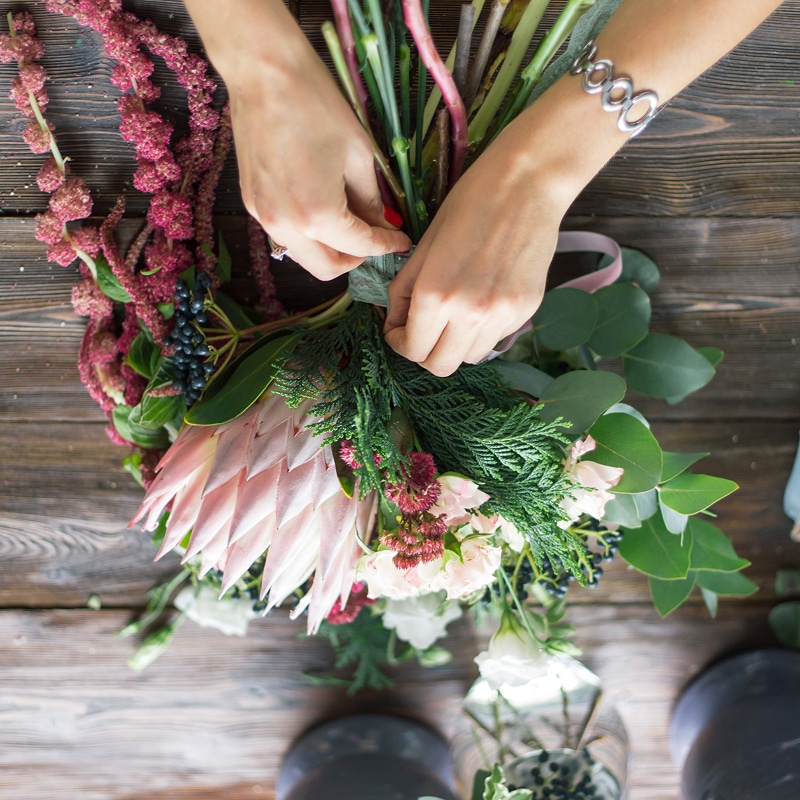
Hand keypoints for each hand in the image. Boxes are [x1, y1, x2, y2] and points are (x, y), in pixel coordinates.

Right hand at [187, 0, 410, 279]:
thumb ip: (371, 201)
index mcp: (318, 215)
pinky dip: (309, 235)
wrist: (262, 72)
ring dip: (330, 250)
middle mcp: (287, 226)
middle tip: (375, 239)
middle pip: (328, 268)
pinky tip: (323, 209)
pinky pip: (287, 236)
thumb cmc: (315, 103)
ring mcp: (264, 218)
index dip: (387, 246)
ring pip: (305, 257)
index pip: (361, 247)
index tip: (401, 240)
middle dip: (356, 259)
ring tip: (351, 224)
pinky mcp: (252, 205)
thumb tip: (381, 224)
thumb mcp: (358, 154)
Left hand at [383, 121, 572, 376]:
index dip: (399, 343)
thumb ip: (403, 291)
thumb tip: (396, 323)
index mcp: (435, 295)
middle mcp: (469, 314)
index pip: (411, 350)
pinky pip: (495, 339)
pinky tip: (482, 299)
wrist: (525, 184)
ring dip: (454, 344)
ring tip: (453, 315)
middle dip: (425, 352)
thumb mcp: (422, 247)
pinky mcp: (525, 312)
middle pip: (440, 366)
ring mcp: (501, 317)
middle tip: (423, 331)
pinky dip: (482, 330)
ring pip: (468, 358)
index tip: (400, 330)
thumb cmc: (468, 205)